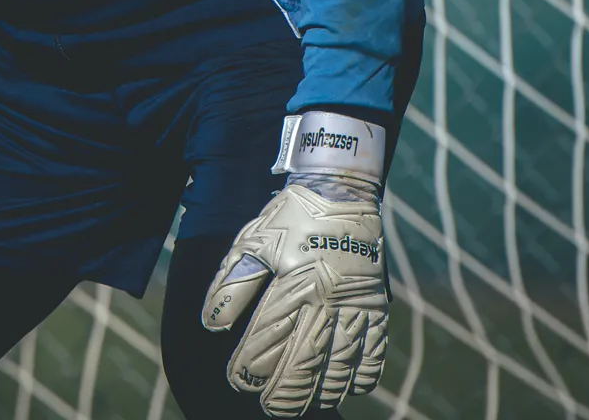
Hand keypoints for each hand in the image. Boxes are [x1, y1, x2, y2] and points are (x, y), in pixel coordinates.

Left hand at [202, 112, 389, 416]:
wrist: (341, 190)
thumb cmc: (288, 219)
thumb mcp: (250, 242)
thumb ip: (231, 285)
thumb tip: (211, 324)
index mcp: (295, 279)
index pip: (270, 333)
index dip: (253, 363)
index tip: (238, 381)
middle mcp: (329, 295)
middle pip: (308, 355)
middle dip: (288, 389)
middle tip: (271, 409)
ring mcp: (358, 302)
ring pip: (343, 359)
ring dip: (323, 389)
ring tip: (306, 407)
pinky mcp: (377, 304)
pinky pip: (375, 348)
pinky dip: (362, 373)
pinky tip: (348, 389)